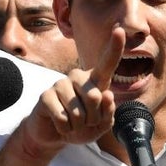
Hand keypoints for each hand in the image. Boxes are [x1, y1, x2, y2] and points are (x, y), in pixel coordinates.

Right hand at [20, 25, 122, 157]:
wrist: (54, 135)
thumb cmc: (81, 127)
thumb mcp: (100, 125)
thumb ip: (109, 113)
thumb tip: (106, 95)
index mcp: (95, 81)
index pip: (107, 63)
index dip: (115, 47)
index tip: (120, 30)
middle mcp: (78, 78)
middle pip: (95, 97)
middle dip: (93, 118)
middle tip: (85, 122)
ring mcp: (60, 84)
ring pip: (78, 111)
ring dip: (78, 125)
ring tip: (73, 124)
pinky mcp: (46, 95)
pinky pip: (62, 117)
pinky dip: (65, 128)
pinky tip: (61, 125)